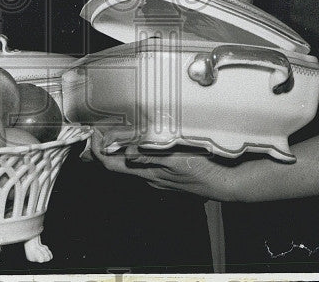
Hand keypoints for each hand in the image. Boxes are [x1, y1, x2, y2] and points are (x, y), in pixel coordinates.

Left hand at [89, 129, 239, 200]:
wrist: (224, 184)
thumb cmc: (203, 171)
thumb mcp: (176, 159)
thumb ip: (152, 156)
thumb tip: (128, 153)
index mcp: (148, 173)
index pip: (112, 164)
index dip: (98, 150)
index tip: (93, 134)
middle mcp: (149, 178)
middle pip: (117, 165)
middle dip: (103, 150)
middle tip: (94, 134)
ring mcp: (158, 178)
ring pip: (130, 165)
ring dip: (118, 152)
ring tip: (110, 136)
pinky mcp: (167, 176)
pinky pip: (144, 165)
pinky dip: (134, 155)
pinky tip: (137, 146)